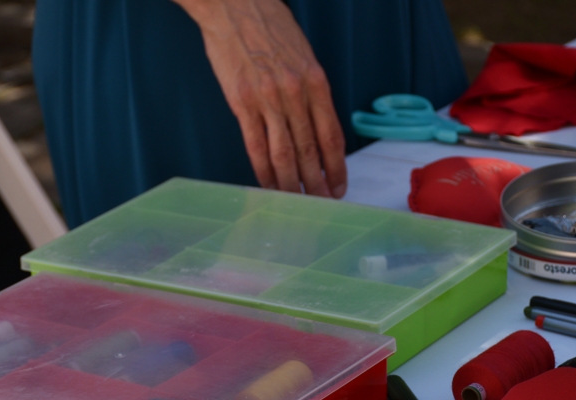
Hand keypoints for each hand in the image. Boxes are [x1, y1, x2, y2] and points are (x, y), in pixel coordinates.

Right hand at [174, 0, 346, 197]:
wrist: (236, 5)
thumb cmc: (271, 28)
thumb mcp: (304, 57)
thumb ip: (311, 93)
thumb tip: (316, 130)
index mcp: (316, 82)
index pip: (331, 135)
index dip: (336, 167)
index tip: (339, 186)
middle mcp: (295, 93)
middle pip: (309, 151)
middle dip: (316, 183)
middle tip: (320, 204)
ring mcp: (268, 100)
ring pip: (283, 154)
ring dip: (290, 184)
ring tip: (295, 203)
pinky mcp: (241, 103)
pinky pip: (255, 146)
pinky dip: (263, 170)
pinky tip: (268, 185)